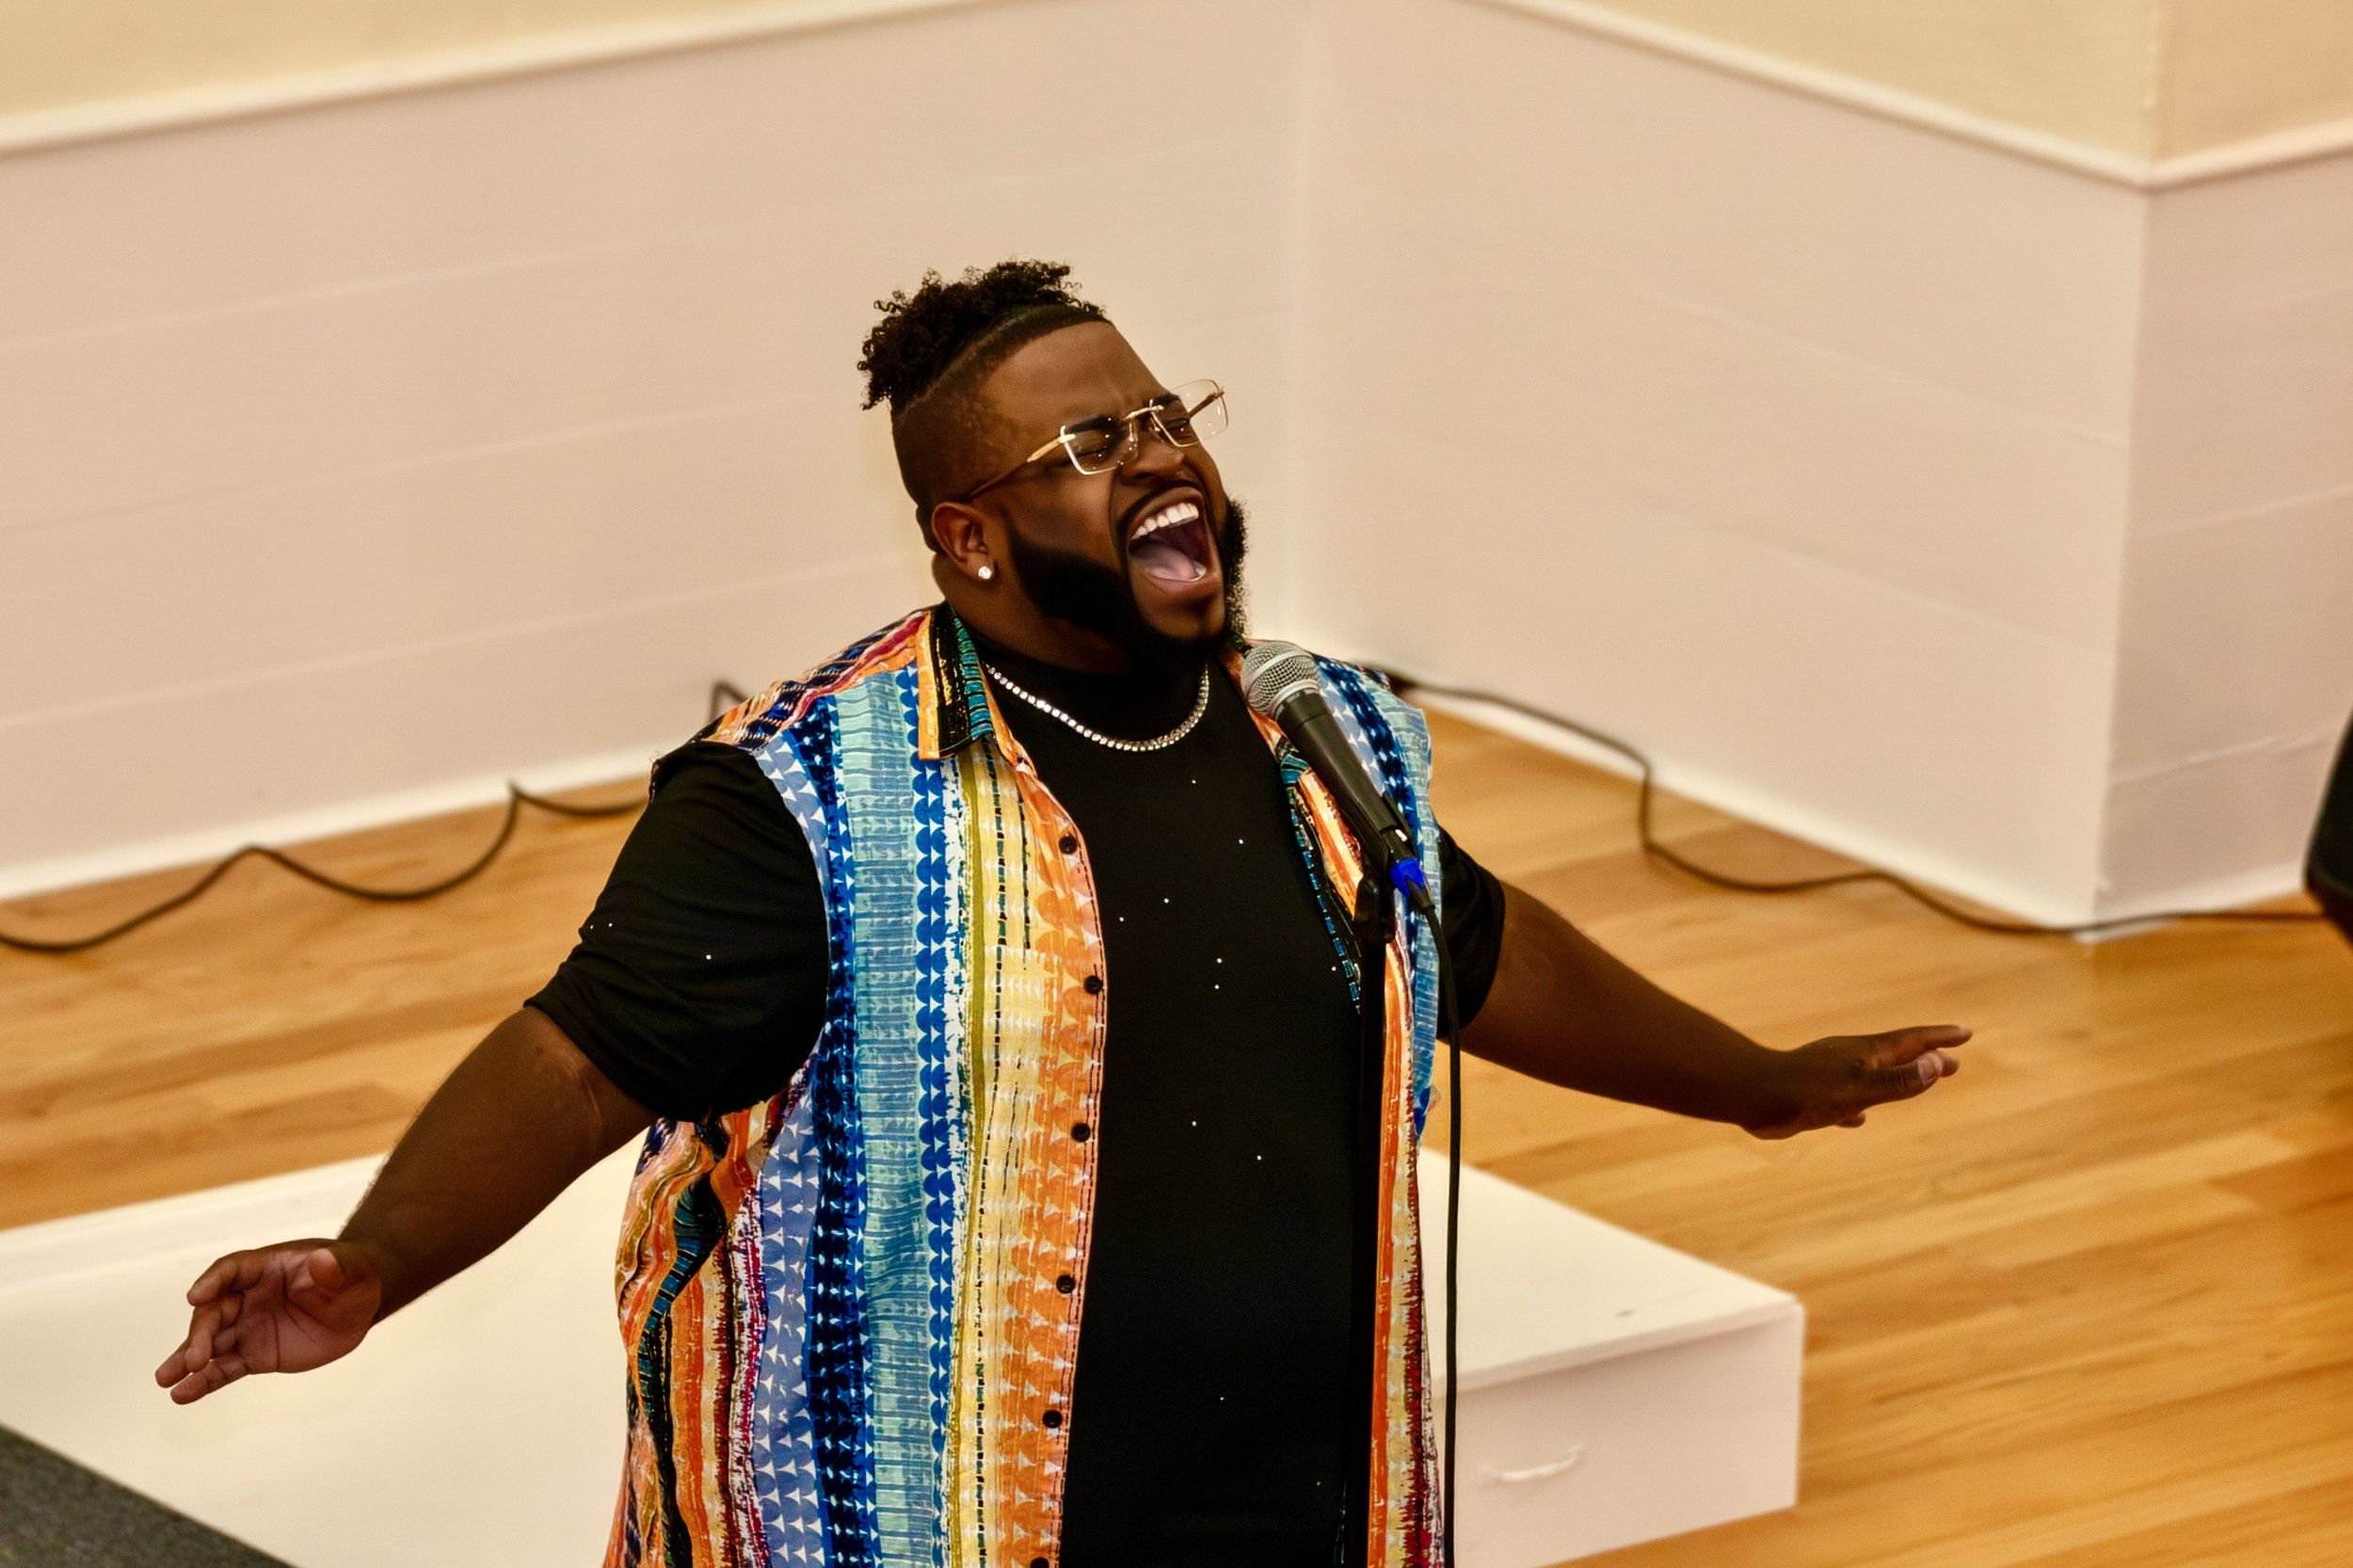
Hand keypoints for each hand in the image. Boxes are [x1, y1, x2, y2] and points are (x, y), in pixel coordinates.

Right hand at [154, 1239, 382, 1403]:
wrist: (358, 1305)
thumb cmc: (353, 1277)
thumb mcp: (352, 1270)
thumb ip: (336, 1268)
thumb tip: (323, 1261)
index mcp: (266, 1267)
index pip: (230, 1270)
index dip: (212, 1282)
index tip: (195, 1296)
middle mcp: (247, 1296)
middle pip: (214, 1311)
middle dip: (200, 1333)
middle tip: (194, 1359)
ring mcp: (247, 1327)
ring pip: (211, 1342)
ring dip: (188, 1359)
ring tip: (166, 1379)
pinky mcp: (253, 1355)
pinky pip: (225, 1368)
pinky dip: (204, 1382)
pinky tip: (182, 1395)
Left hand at [1743, 1025, 1967, 1139]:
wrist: (1750, 1095)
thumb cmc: (1804, 1090)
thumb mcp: (1858, 1088)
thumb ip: (1897, 1081)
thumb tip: (1938, 1065)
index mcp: (1864, 1054)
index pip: (1910, 1042)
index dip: (1939, 1038)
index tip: (1965, 1033)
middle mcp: (1849, 1060)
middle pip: (1896, 1056)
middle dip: (1926, 1058)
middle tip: (1954, 1061)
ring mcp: (1829, 1077)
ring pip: (1872, 1077)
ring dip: (1897, 1079)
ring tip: (1913, 1084)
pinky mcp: (1812, 1098)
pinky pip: (1845, 1100)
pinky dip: (1860, 1106)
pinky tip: (1859, 1118)